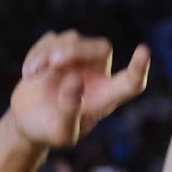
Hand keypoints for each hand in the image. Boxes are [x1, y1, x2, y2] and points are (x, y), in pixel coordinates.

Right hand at [13, 33, 149, 147]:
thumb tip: (75, 80)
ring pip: (73, 40)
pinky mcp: (59, 49)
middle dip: (76, 51)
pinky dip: (38, 53)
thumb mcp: (60, 132)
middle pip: (101, 48)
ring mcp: (78, 59)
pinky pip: (52, 40)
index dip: (138, 68)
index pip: (130, 83)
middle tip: (54, 61)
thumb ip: (70, 112)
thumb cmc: (50, 130)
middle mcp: (97, 74)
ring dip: (50, 54)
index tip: (143, 52)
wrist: (29, 121)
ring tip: (32, 74)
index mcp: (105, 97)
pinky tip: (29, 73)